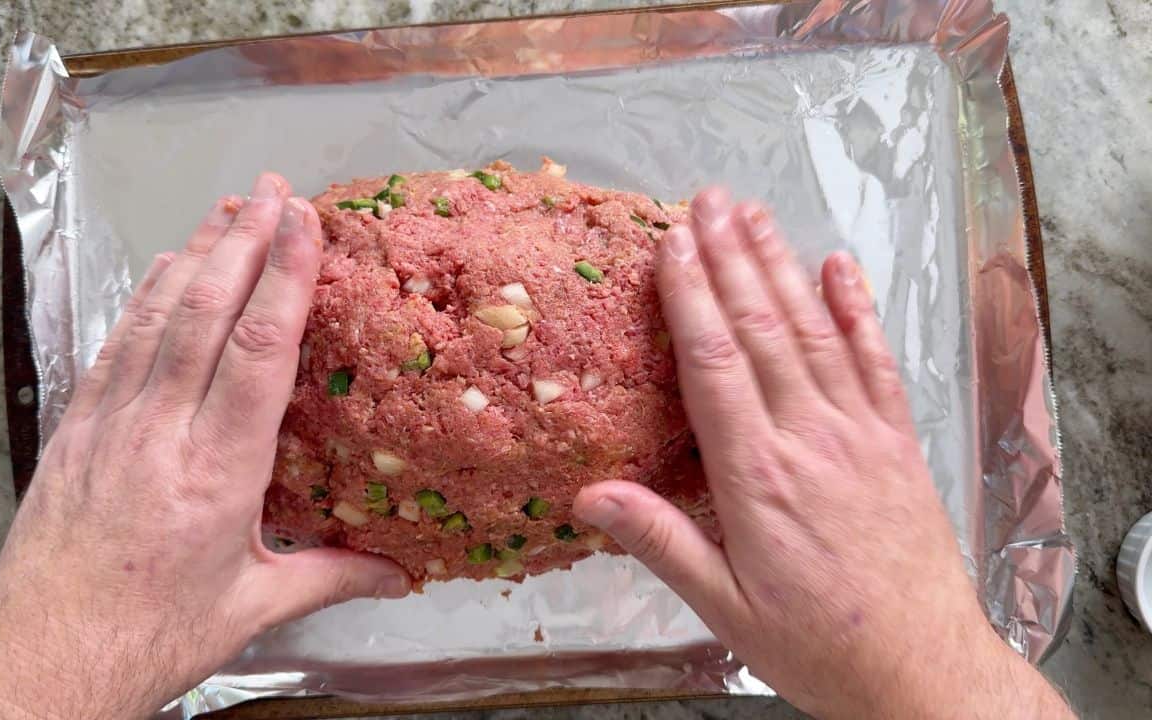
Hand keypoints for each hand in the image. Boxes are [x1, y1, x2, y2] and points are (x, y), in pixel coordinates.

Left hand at [0, 173, 410, 719]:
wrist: (44, 660)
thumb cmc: (148, 636)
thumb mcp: (251, 609)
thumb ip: (330, 577)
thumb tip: (400, 574)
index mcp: (216, 473)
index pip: (256, 353)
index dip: (284, 280)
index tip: (304, 226)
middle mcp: (160, 433)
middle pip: (204, 314)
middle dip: (243, 242)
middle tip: (274, 190)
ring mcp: (111, 424)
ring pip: (157, 317)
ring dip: (195, 254)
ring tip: (228, 207)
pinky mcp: (77, 429)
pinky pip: (116, 345)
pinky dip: (144, 297)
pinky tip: (165, 268)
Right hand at [573, 189, 1073, 718]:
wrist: (922, 670)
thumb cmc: (817, 644)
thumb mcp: (724, 610)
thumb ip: (660, 543)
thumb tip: (590, 495)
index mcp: (758, 479)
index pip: (715, 367)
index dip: (691, 298)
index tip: (673, 244)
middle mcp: (811, 440)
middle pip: (765, 332)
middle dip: (732, 260)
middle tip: (709, 201)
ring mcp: (861, 436)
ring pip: (817, 333)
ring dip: (784, 268)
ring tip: (757, 215)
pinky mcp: (898, 444)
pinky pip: (877, 363)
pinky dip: (860, 311)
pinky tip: (842, 268)